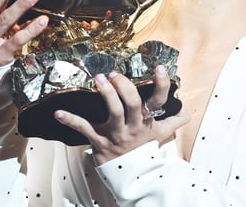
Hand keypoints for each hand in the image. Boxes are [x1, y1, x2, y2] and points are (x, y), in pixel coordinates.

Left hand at [55, 65, 189, 164]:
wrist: (132, 177)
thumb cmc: (144, 150)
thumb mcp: (161, 135)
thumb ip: (175, 121)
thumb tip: (187, 110)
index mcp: (147, 121)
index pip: (159, 102)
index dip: (161, 85)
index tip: (160, 68)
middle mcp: (133, 126)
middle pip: (131, 103)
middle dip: (124, 86)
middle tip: (115, 74)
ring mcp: (116, 134)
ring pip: (113, 111)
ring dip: (106, 93)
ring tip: (99, 78)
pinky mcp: (99, 141)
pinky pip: (84, 129)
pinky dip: (70, 120)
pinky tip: (58, 112)